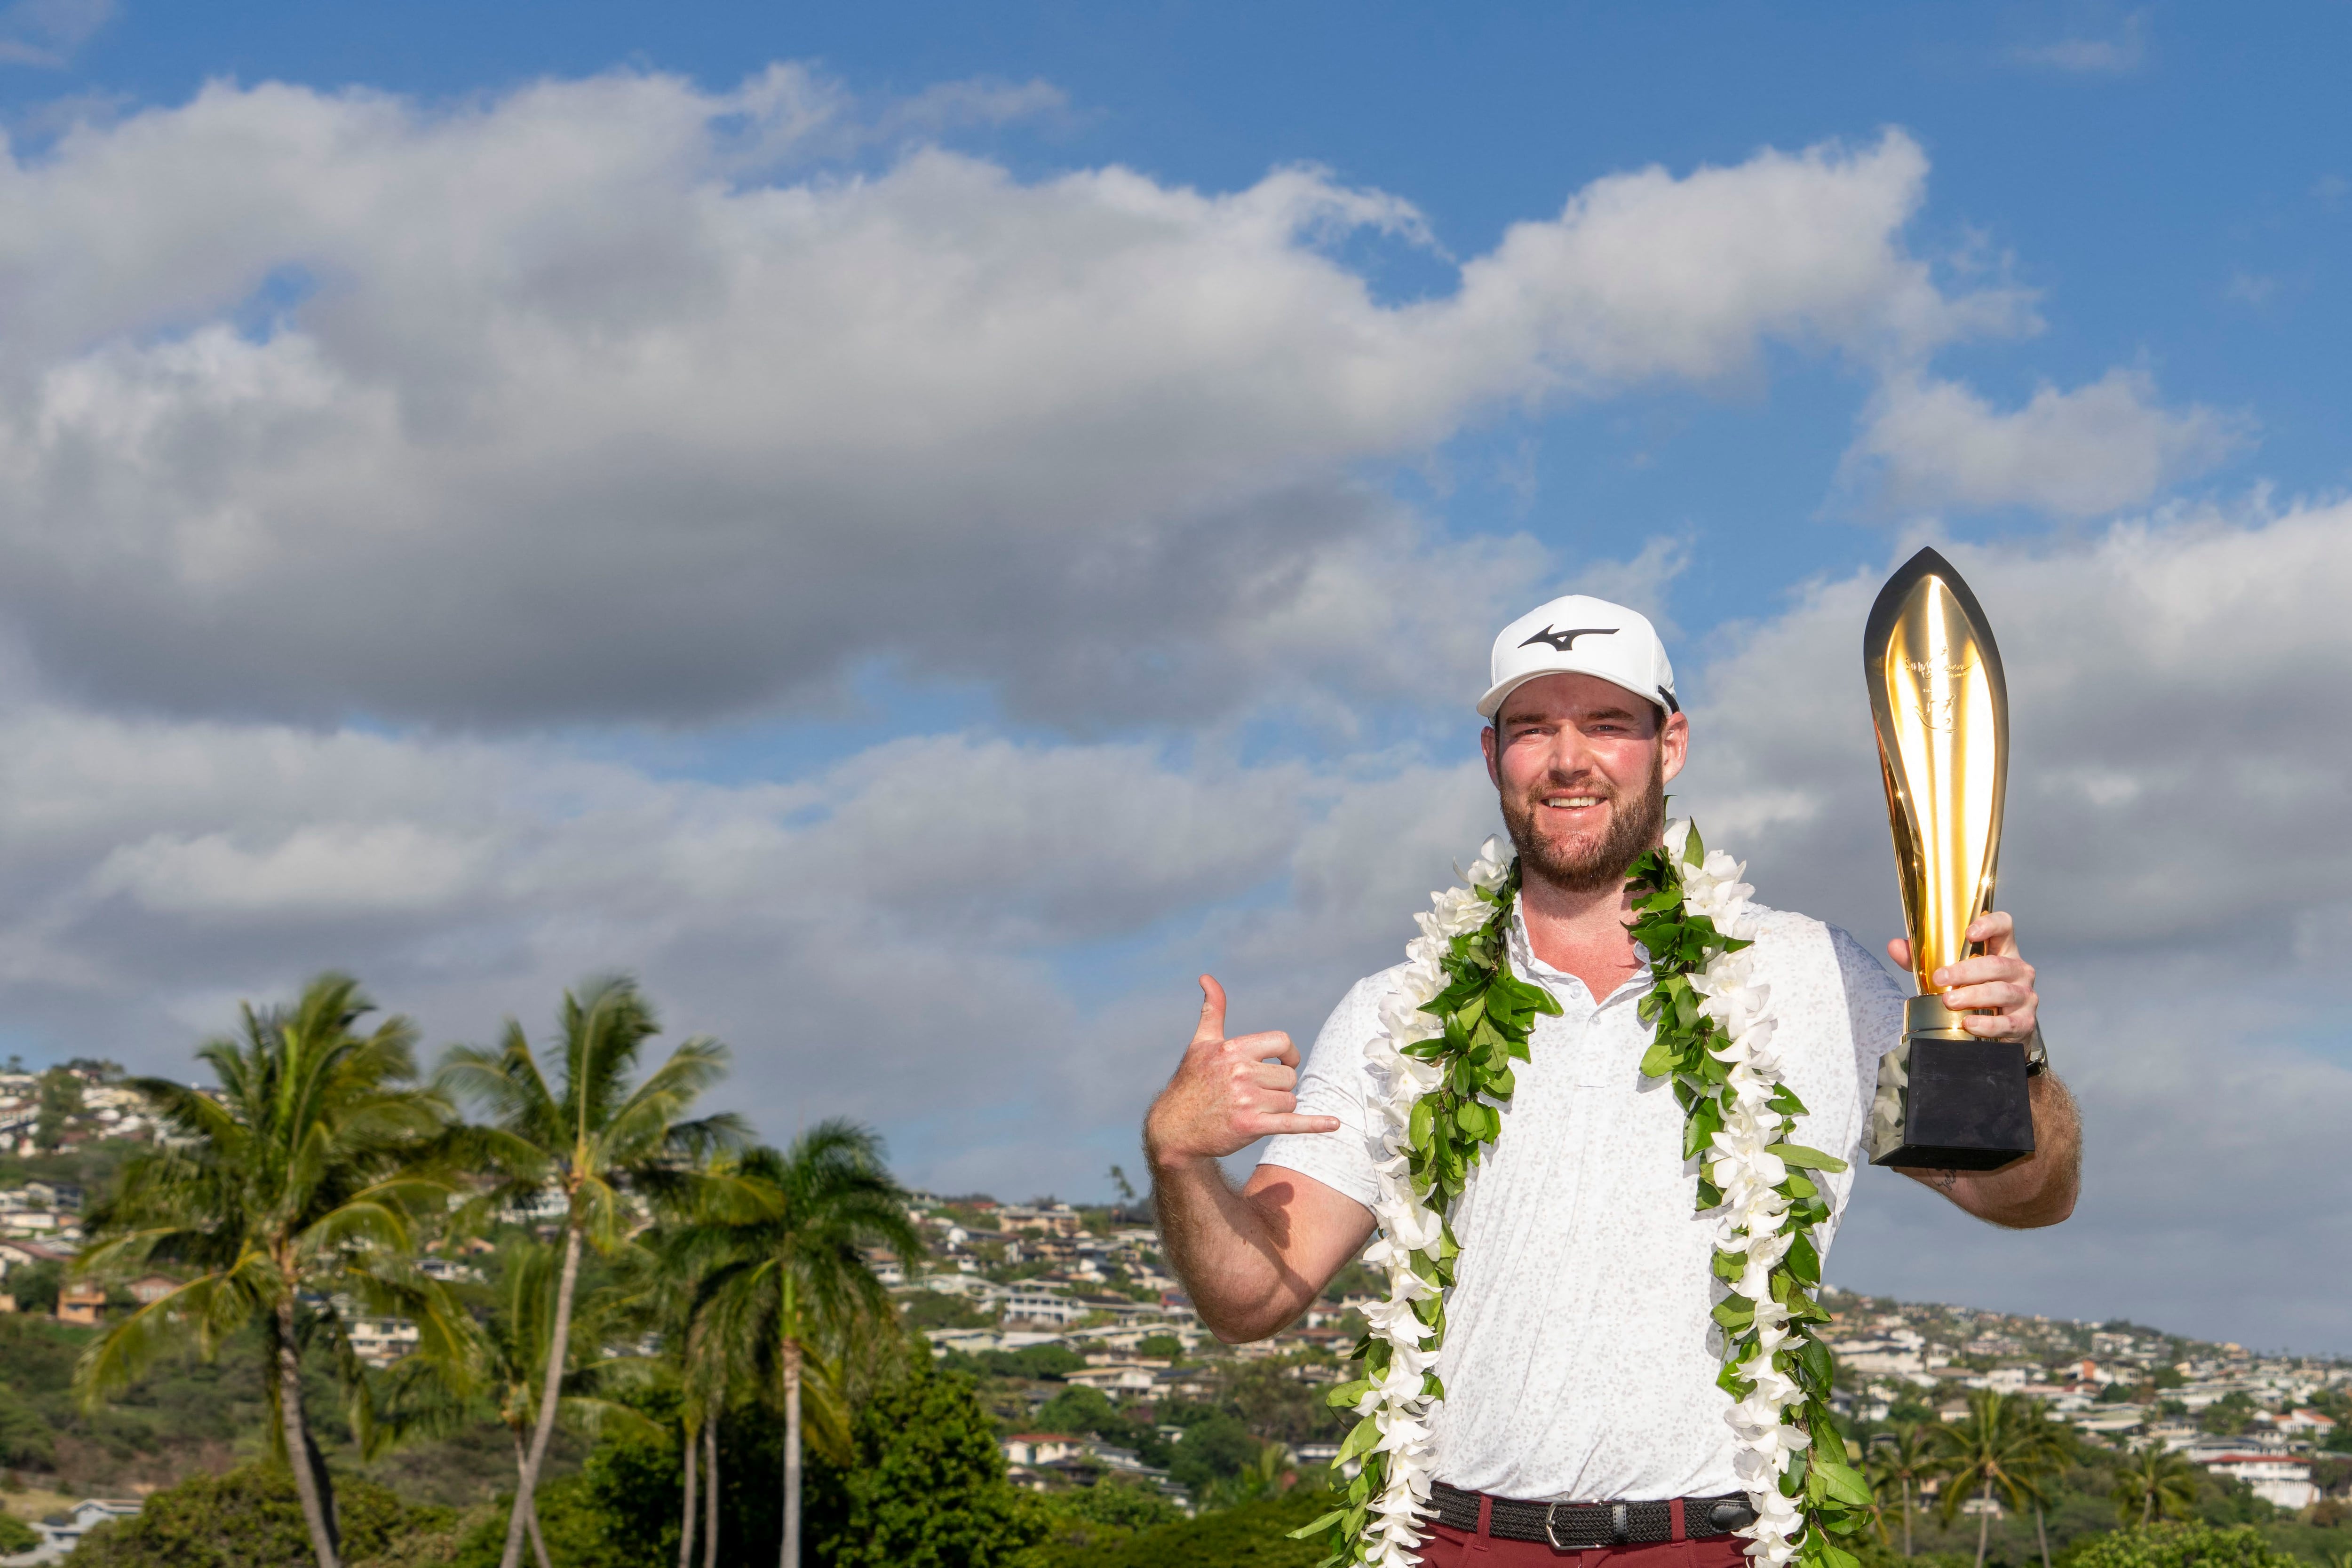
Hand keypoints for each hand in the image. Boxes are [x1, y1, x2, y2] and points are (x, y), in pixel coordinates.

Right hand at [1143, 976, 1339, 1167]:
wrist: (1174, 1129)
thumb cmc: (1191, 1083)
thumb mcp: (1200, 1043)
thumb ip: (1212, 1010)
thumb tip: (1207, 977)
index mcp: (1232, 1049)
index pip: (1281, 1041)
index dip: (1289, 1053)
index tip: (1285, 1063)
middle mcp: (1240, 1072)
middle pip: (1288, 1076)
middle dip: (1279, 1086)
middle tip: (1256, 1094)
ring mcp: (1246, 1100)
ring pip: (1289, 1100)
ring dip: (1278, 1107)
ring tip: (1253, 1110)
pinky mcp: (1251, 1127)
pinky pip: (1292, 1123)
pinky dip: (1314, 1124)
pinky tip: (1334, 1124)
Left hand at [1887, 911, 2038, 1042]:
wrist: (2002, 1031)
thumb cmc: (1975, 992)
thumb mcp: (1951, 972)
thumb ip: (1922, 959)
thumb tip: (1894, 946)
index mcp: (2001, 950)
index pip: (2004, 926)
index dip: (1990, 924)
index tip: (1968, 933)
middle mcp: (2018, 970)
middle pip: (1997, 963)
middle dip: (1966, 971)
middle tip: (1940, 978)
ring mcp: (2025, 996)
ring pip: (2002, 991)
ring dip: (1974, 996)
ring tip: (1949, 1002)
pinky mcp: (2025, 1022)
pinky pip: (2009, 1022)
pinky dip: (1987, 1024)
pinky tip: (1969, 1024)